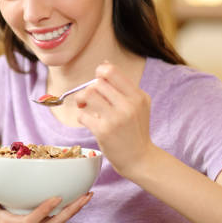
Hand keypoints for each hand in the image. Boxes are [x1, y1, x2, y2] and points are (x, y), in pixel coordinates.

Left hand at [75, 62, 153, 178]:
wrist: (140, 159)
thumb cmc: (135, 130)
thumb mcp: (138, 105)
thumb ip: (123, 86)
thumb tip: (104, 63)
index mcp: (137, 96)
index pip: (112, 71)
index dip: (100, 72)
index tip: (97, 80)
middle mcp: (128, 105)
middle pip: (97, 83)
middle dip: (89, 88)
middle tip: (88, 98)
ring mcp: (116, 118)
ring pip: (88, 94)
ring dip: (82, 99)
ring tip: (84, 106)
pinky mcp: (104, 131)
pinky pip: (82, 115)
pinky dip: (81, 116)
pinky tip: (88, 121)